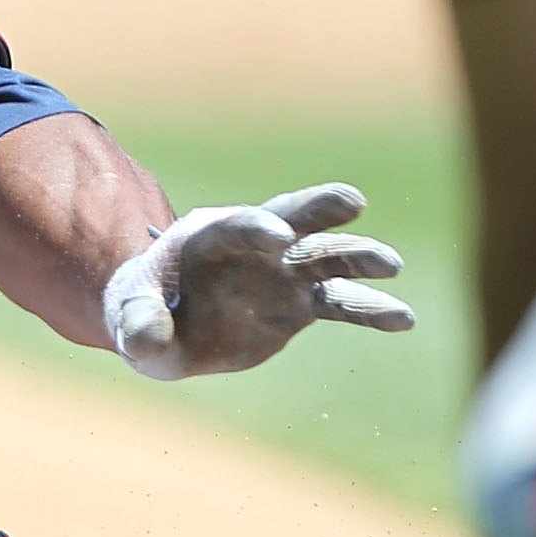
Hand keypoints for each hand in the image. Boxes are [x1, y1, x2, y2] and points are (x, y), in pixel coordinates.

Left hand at [102, 184, 413, 380]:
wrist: (168, 326)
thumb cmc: (145, 314)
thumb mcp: (132, 323)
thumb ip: (139, 327)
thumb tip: (148, 336)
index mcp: (208, 237)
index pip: (237, 225)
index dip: (257, 228)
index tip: (280, 236)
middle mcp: (253, 246)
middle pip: (292, 218)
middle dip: (320, 208)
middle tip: (353, 200)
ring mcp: (282, 272)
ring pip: (326, 259)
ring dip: (358, 259)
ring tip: (393, 264)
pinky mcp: (300, 303)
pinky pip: (341, 303)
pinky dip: (370, 309)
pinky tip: (403, 318)